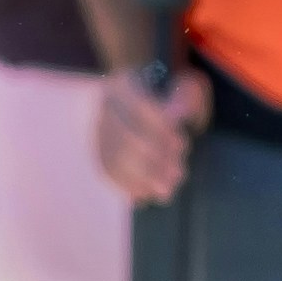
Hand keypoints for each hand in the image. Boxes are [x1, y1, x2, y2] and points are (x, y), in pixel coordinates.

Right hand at [94, 67, 208, 206]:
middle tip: (178, 175)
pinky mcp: (97, 148)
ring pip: (114, 157)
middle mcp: (104, 106)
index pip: (139, 107)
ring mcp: (97, 128)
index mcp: (123, 84)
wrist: (136, 93)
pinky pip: (105, 169)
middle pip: (124, 137)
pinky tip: (143, 196)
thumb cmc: (167, 91)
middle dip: (154, 161)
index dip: (160, 128)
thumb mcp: (181, 86)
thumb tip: (177, 117)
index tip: (182, 144)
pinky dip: (125, 185)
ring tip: (166, 191)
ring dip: (142, 178)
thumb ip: (184, 99)